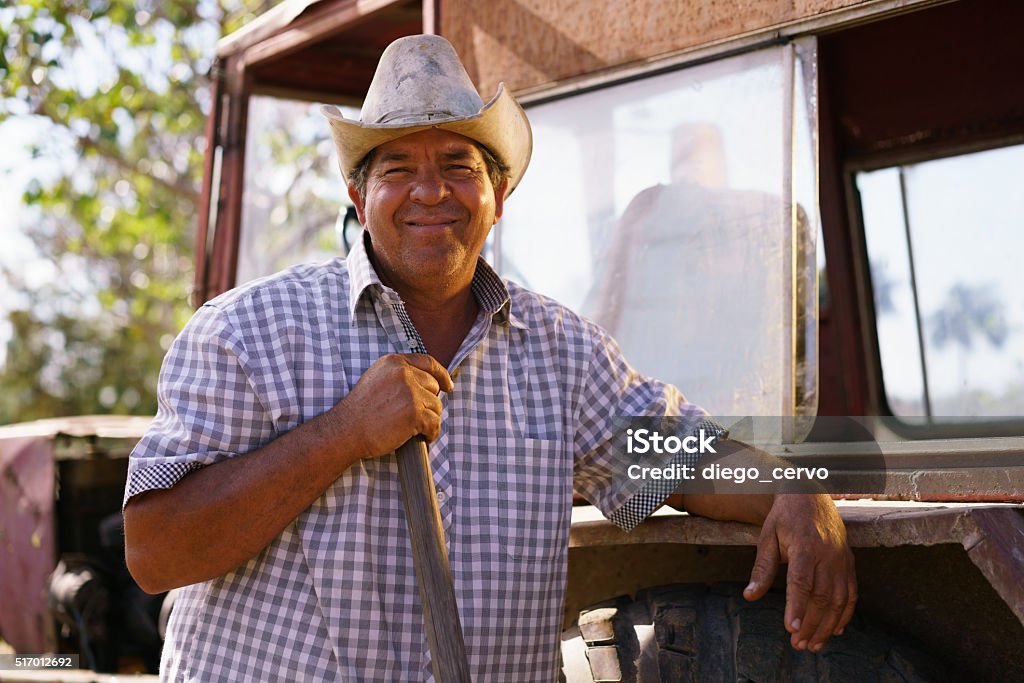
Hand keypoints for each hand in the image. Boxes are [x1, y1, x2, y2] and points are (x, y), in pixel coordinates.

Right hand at [330, 353, 452, 458]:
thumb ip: (399, 375)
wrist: (346, 431)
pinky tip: (422, 437)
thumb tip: (429, 381)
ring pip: (436, 406)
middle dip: (428, 403)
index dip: (441, 375)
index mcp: (394, 362)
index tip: (448, 386)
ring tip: (413, 428)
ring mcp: (410, 392)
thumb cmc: (360, 411)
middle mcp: (404, 373)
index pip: (428, 362)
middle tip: (415, 417)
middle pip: (434, 386)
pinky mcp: (415, 412)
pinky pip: (435, 423)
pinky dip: (431, 433)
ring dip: (429, 419)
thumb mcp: (377, 380)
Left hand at [743, 494, 855, 652]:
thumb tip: (749, 596)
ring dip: (827, 625)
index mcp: (806, 546)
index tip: (791, 629)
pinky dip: (845, 614)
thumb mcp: (767, 537)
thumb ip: (762, 568)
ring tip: (813, 644)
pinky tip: (835, 630)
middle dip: (810, 624)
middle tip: (798, 645)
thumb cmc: (785, 517)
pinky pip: (851, 593)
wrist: (810, 494)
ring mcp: (842, 559)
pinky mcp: (850, 562)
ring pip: (839, 599)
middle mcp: (828, 555)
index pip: (802, 582)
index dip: (797, 607)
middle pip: (822, 596)